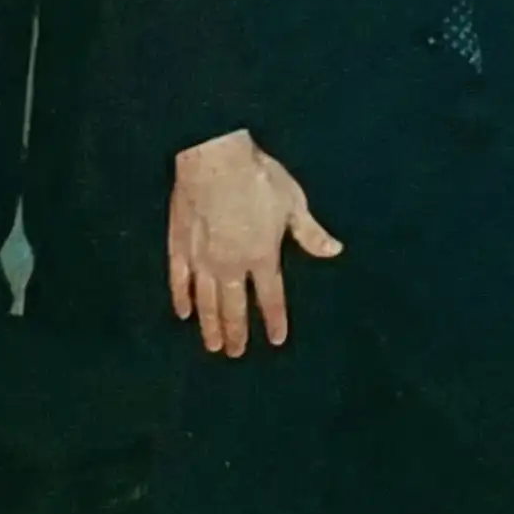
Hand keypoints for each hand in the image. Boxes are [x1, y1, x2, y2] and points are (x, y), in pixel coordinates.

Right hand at [166, 129, 342, 357]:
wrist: (215, 161)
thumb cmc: (259, 178)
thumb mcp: (293, 203)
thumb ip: (310, 233)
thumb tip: (335, 251)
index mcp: (263, 256)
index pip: (270, 298)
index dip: (274, 320)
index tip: (276, 339)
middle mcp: (232, 266)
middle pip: (234, 308)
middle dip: (238, 333)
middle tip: (236, 353)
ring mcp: (203, 260)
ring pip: (206, 302)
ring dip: (210, 326)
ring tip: (212, 346)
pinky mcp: (179, 248)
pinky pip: (178, 281)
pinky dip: (181, 299)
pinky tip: (183, 313)